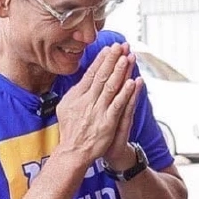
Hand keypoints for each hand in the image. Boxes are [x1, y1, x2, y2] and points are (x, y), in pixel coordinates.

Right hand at [55, 44, 139, 164]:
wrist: (73, 152)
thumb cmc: (71, 130)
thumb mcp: (65, 107)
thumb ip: (75, 93)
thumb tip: (83, 78)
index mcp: (76, 96)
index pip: (91, 73)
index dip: (101, 60)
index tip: (109, 48)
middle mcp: (86, 101)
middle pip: (101, 76)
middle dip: (112, 59)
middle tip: (121, 45)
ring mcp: (97, 112)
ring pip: (110, 87)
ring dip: (120, 71)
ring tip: (128, 57)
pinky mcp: (107, 123)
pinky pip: (117, 105)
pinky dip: (125, 93)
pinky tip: (132, 82)